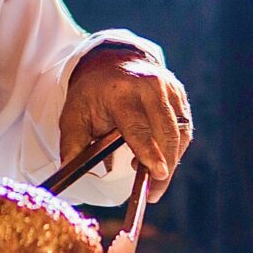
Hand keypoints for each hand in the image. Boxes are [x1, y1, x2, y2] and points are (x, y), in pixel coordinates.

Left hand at [58, 46, 191, 201]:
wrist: (110, 60)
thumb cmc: (91, 92)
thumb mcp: (74, 114)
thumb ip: (72, 145)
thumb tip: (69, 173)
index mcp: (120, 92)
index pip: (138, 127)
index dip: (149, 152)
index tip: (158, 173)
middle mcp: (149, 87)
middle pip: (166, 133)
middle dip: (164, 166)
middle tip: (153, 192)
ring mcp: (168, 88)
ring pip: (180, 133)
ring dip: (170, 159)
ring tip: (152, 177)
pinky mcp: (179, 94)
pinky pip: (184, 127)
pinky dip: (175, 147)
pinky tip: (159, 157)